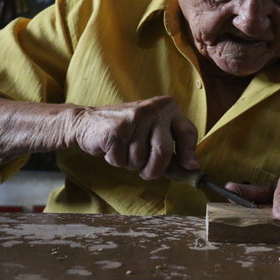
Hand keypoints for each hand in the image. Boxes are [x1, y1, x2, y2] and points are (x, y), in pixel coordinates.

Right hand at [72, 96, 198, 179]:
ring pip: (140, 159)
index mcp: (167, 107)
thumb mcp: (151, 134)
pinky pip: (122, 160)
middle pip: (163, 153)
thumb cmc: (125, 132)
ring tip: (123, 149)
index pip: (187, 132)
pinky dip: (115, 161)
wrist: (87, 122)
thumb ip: (170, 148)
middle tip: (145, 172)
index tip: (189, 167)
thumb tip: (192, 168)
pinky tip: (112, 148)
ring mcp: (135, 117)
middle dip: (153, 170)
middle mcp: (154, 109)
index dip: (189, 153)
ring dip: (130, 164)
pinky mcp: (117, 128)